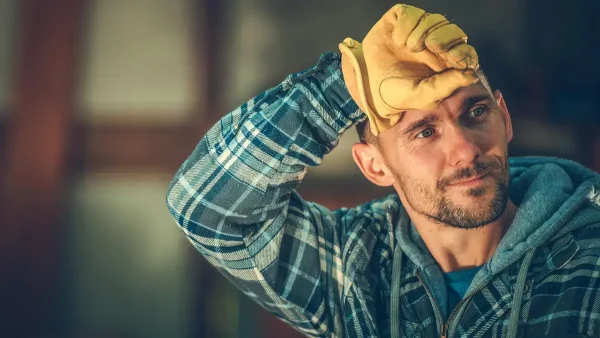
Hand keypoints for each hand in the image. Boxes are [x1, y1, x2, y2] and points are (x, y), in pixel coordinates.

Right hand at [339, 4, 479, 135]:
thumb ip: (445, 86)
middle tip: (431, 48)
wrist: (365, 85)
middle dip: (444, 38)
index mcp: (444, 65)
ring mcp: (418, 31)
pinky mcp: (400, 20)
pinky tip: (397, 40)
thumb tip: (471, 74)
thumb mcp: (420, 96)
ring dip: (421, 33)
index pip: (465, 52)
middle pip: (453, 31)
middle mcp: (435, 45)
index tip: (455, 59)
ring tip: (407, 48)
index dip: (463, 53)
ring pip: (433, 19)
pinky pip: (411, 13)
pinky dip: (406, 25)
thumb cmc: (395, 93)